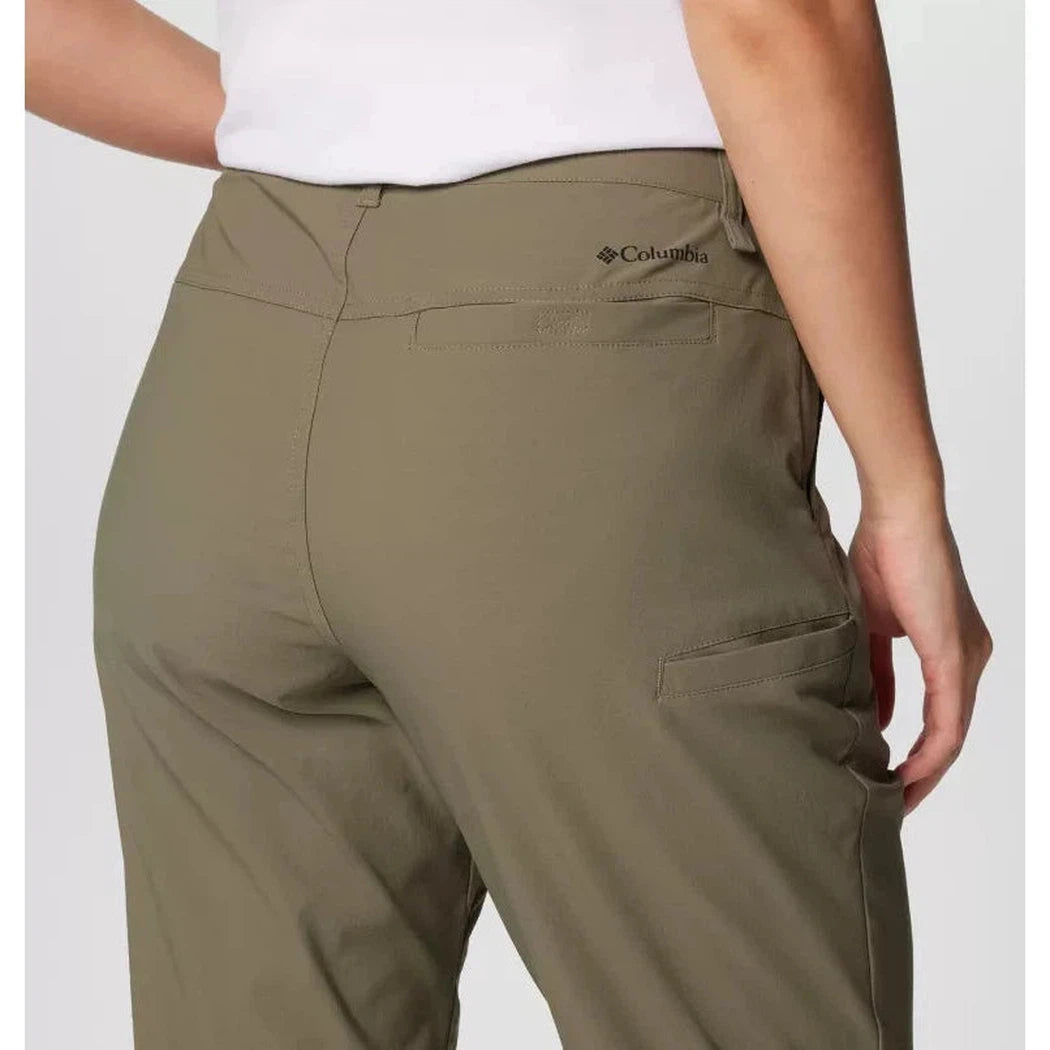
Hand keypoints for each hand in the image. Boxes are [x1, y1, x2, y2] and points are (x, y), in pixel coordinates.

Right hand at [849, 501, 991, 813]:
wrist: (899, 516)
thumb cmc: (881, 553)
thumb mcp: (869, 625)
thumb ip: (874, 669)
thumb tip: (870, 709)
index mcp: (950, 647)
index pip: (939, 716)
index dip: (915, 752)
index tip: (887, 776)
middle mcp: (970, 657)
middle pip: (950, 735)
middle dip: (922, 774)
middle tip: (894, 804)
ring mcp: (967, 658)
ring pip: (952, 735)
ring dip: (926, 772)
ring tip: (898, 799)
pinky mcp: (955, 656)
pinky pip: (949, 720)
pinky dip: (929, 752)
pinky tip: (907, 773)